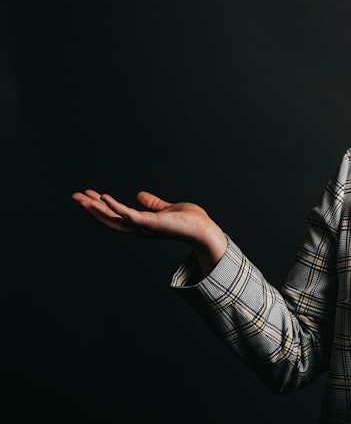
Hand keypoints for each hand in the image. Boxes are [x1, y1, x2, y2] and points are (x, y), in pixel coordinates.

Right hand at [71, 189, 226, 271]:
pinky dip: (115, 207)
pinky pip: (129, 215)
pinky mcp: (151, 223)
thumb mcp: (165, 209)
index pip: (115, 215)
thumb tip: (139, 195)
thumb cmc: (188, 221)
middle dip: (91, 208)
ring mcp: (144, 226)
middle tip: (74, 196)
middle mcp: (139, 228)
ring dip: (96, 209)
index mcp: (141, 223)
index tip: (88, 194)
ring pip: (114, 219)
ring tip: (81, 199)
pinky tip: (104, 197)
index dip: (100, 206)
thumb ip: (152, 204)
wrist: (203, 229)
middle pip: (109, 218)